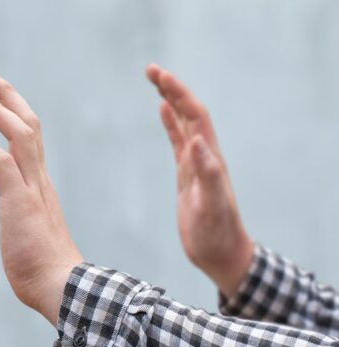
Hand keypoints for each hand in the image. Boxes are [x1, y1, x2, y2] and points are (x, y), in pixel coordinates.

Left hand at [0, 69, 82, 324]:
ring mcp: (31, 189)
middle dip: (8, 97)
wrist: (61, 288)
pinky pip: (1, 162)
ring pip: (20, 134)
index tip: (0, 99)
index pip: (31, 140)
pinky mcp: (19, 201)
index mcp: (41, 186)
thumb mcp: (30, 236)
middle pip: (29, 125)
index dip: (15, 114)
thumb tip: (20, 229)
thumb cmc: (45, 271)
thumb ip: (25, 222)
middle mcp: (39, 180)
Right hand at [146, 64, 253, 295]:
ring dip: (171, 100)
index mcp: (210, 158)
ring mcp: (196, 164)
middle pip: (189, 112)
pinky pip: (178, 142)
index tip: (159, 76)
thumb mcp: (211, 205)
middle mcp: (205, 155)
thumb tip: (197, 139)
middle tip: (150, 69)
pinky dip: (170, 124)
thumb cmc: (216, 233)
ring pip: (183, 123)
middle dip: (172, 89)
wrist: (220, 253)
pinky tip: (162, 112)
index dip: (179, 94)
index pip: (195, 116)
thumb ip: (207, 173)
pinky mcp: (187, 175)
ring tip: (155, 81)